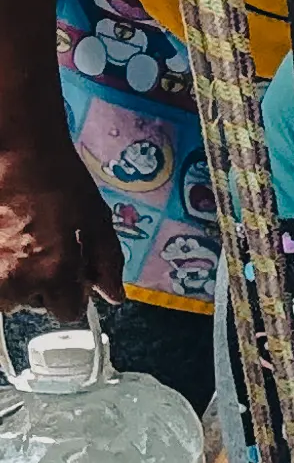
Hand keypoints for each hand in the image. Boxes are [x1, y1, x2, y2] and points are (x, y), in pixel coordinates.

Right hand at [0, 130, 122, 318]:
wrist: (15, 150)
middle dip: (41, 284)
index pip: (67, 311)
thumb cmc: (58, 180)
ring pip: (5, 294)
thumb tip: (113, 296)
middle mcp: (14, 279)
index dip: (74, 291)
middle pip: (32, 304)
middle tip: (42, 249)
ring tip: (20, 242)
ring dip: (14, 277)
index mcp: (52, 273)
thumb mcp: (96, 220)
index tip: (71, 272)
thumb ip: (107, 263)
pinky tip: (6, 237)